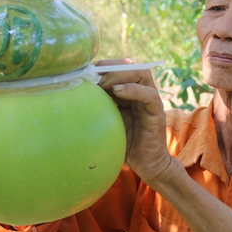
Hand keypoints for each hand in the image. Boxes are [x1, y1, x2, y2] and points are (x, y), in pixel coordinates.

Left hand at [96, 59, 173, 184]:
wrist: (146, 165)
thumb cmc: (123, 143)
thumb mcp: (106, 120)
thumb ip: (98, 105)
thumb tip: (75, 92)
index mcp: (129, 92)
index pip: (119, 67)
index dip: (103, 66)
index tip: (86, 72)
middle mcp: (142, 92)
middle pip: (130, 66)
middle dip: (110, 67)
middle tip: (93, 78)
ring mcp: (151, 100)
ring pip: (141, 74)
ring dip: (120, 75)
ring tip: (104, 84)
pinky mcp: (157, 112)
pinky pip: (148, 95)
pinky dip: (133, 89)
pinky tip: (117, 91)